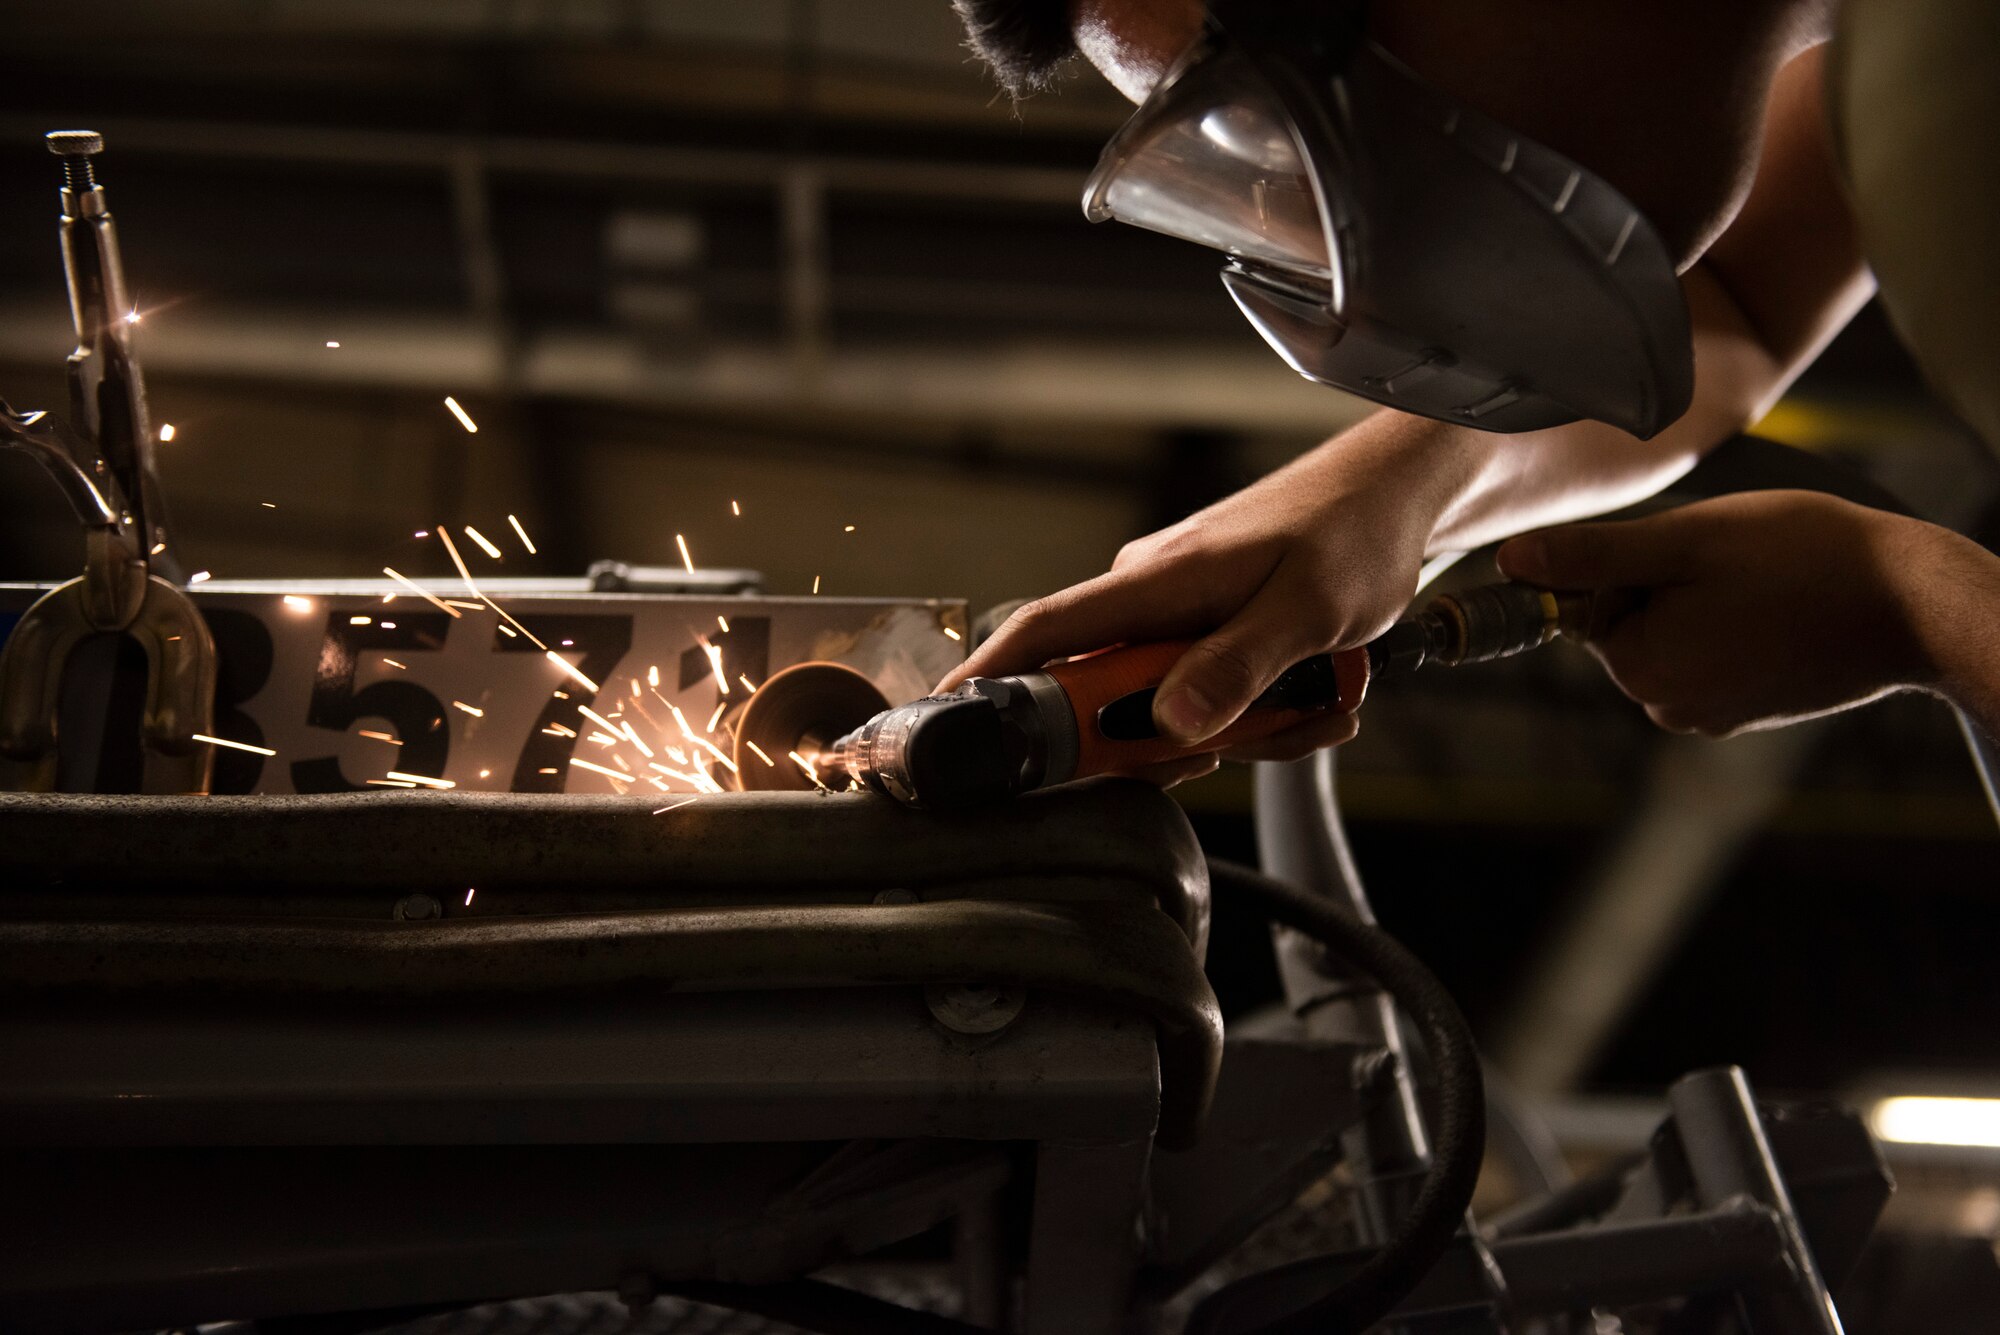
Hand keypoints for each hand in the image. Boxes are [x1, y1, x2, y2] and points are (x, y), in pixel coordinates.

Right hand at [942, 419, 1458, 773]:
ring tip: (1312, 706)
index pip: (1044, 632)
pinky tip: (1311, 699)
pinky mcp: (1205, 628)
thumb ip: (1239, 668)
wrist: (1401, 495)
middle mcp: (1148, 597)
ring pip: (1166, 706)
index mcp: (1154, 582)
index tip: (949, 728)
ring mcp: (1175, 613)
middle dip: (1171, 741)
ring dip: (1238, 730)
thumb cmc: (1355, 532)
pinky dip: (1255, 713)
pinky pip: (1204, 694)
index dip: (987, 680)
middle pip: (1105, 696)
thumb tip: (1170, 724)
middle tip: (1247, 741)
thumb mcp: (1310, 611)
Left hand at [1495, 490, 1954, 735]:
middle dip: (1668, 586)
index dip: (1637, 565)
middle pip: (1630, 625)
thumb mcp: (1685, 540)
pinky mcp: (1749, 712)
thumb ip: (1592, 555)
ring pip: (1674, 637)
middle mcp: (1667, 708)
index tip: (1694, 555)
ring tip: (1764, 586)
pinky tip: (1780, 611)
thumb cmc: (1803, 559)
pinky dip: (1735, 627)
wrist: (1913, 605)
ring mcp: (1711, 716)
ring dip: (1704, 604)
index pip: (1593, 606)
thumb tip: (1510, 562)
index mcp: (1640, 670)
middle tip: (1735, 566)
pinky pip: (1713, 655)